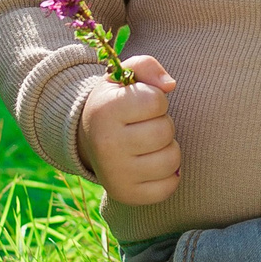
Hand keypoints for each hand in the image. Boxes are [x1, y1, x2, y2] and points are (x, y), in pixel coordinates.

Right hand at [77, 53, 181, 205]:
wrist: (89, 140)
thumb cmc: (115, 104)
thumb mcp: (123, 77)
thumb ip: (148, 66)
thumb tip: (170, 85)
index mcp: (104, 111)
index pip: (156, 100)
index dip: (156, 99)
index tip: (140, 103)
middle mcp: (106, 145)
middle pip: (165, 131)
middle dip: (162, 124)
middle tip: (144, 125)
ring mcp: (115, 174)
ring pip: (171, 160)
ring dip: (167, 149)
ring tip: (147, 144)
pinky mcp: (126, 195)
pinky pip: (169, 186)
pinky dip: (167, 175)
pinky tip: (150, 164)